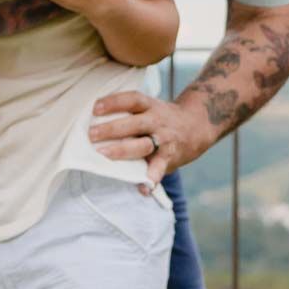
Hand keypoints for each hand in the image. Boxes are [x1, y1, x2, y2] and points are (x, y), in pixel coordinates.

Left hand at [86, 90, 207, 190]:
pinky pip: (160, 168)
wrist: (196, 125)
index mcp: (150, 107)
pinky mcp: (170, 157)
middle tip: (91, 135)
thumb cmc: (160, 119)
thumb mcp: (149, 108)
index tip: (96, 108)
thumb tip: (93, 123)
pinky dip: (152, 178)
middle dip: (113, 128)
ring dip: (124, 150)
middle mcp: (157, 121)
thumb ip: (129, 115)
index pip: (132, 99)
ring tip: (105, 155)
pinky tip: (144, 188)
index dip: (114, 102)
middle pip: (134, 123)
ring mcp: (164, 139)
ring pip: (143, 145)